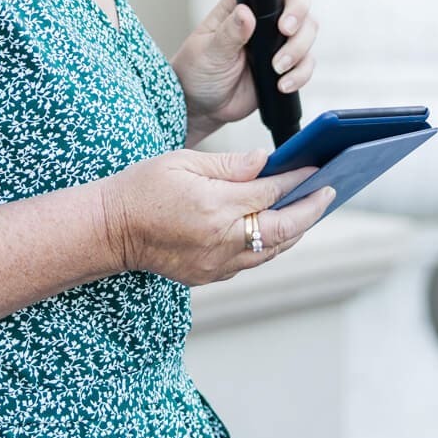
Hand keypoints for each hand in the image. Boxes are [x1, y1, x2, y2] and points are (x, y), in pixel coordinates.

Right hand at [96, 147, 334, 285]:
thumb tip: (266, 162)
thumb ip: (229, 164)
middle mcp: (221, 239)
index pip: (270, 191)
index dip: (297, 179)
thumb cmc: (142, 188)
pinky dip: (269, 245)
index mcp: (214, 205)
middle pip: (283, 228)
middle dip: (310, 209)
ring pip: (272, 250)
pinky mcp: (209, 275)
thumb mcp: (183, 161)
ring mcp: (217, 262)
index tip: (315, 167)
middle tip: (328, 192)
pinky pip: (251, 262)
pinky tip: (275, 229)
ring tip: (307, 209)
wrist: (109, 230)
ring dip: (294, 230)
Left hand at [170, 0, 320, 132]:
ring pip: (308, 31)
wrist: (202, 107)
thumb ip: (228, 34)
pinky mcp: (286, 66)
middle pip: (297, 0)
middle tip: (286, 30)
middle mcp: (263, 19)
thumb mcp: (208, 52)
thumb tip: (245, 13)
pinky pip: (307, 63)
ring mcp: (276, 42)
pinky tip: (281, 84)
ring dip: (298, 49)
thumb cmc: (196, 71)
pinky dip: (300, 74)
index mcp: (241, 6)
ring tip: (276, 68)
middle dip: (299, 12)